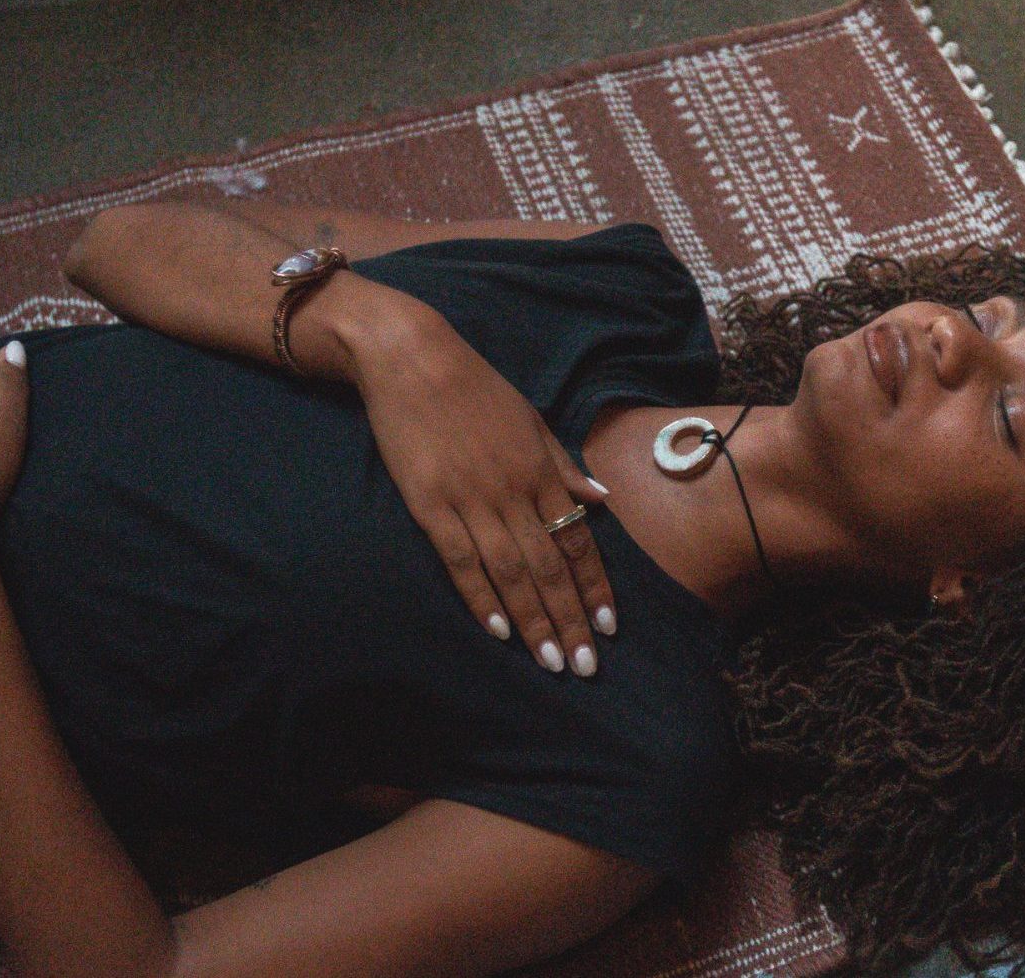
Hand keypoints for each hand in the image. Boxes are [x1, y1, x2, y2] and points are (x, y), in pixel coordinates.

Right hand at [347, 305, 617, 677]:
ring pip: (512, 572)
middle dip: (571, 620)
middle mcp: (514, 490)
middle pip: (551, 567)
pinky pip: (461, 561)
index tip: (611, 627)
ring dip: (534, 621)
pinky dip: (481, 598)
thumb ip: (563, 465)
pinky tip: (498, 631)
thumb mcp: (531, 419)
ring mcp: (472, 498)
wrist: (413, 358)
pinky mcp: (430, 503)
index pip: (578, 541)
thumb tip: (601, 501)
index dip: (595, 587)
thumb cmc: (474, 388)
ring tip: (551, 663)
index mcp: (541, 470)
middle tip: (587, 666)